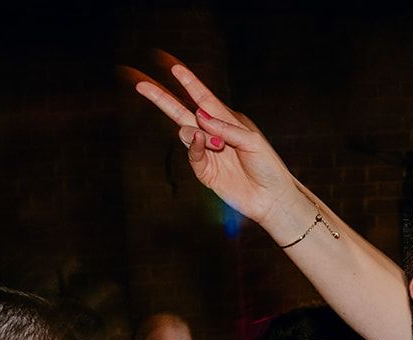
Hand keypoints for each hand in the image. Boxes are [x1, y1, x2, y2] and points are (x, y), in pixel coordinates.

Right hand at [128, 57, 309, 233]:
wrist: (271, 198)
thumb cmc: (268, 167)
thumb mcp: (252, 141)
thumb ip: (226, 127)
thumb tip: (199, 115)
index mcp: (228, 121)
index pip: (204, 98)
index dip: (189, 83)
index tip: (175, 67)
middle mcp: (214, 133)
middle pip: (181, 111)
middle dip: (162, 98)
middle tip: (141, 84)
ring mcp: (207, 152)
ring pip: (186, 131)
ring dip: (198, 133)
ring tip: (219, 145)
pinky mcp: (204, 170)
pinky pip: (192, 152)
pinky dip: (195, 145)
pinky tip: (205, 143)